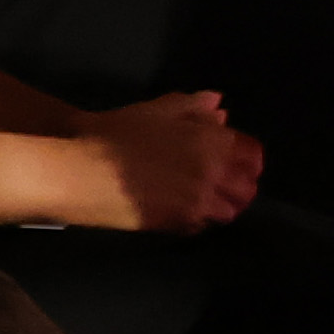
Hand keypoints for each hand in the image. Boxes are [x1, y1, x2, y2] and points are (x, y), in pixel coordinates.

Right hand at [82, 91, 263, 231]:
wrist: (80, 172)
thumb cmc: (114, 134)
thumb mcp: (155, 110)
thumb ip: (192, 107)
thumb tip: (219, 106)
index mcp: (211, 140)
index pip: (252, 155)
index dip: (247, 158)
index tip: (236, 161)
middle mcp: (214, 171)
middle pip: (248, 187)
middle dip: (240, 185)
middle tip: (222, 184)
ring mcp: (199, 201)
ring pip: (230, 211)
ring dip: (222, 205)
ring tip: (204, 200)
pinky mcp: (180, 224)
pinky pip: (203, 226)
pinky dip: (199, 221)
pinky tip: (183, 212)